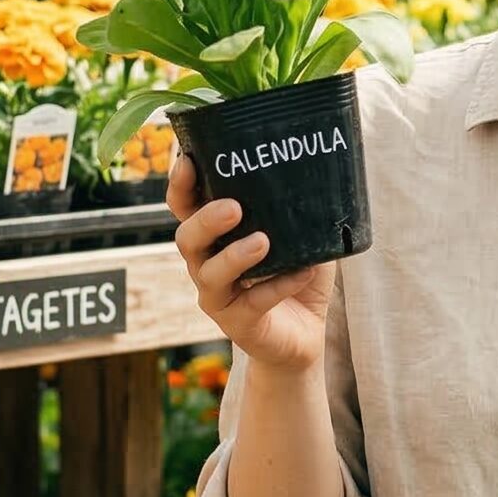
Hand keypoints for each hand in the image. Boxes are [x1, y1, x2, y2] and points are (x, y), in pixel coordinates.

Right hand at [169, 154, 334, 374]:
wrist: (305, 333)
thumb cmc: (295, 273)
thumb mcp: (300, 235)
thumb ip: (298, 209)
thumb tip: (316, 172)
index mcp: (214, 237)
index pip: (185, 208)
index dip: (180, 187)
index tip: (188, 163)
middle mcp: (206, 265)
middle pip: (187, 239)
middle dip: (205, 221)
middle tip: (233, 207)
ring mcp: (218, 297)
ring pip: (209, 275)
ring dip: (234, 256)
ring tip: (262, 242)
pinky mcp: (239, 324)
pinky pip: (253, 303)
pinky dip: (278, 286)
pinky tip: (301, 273)